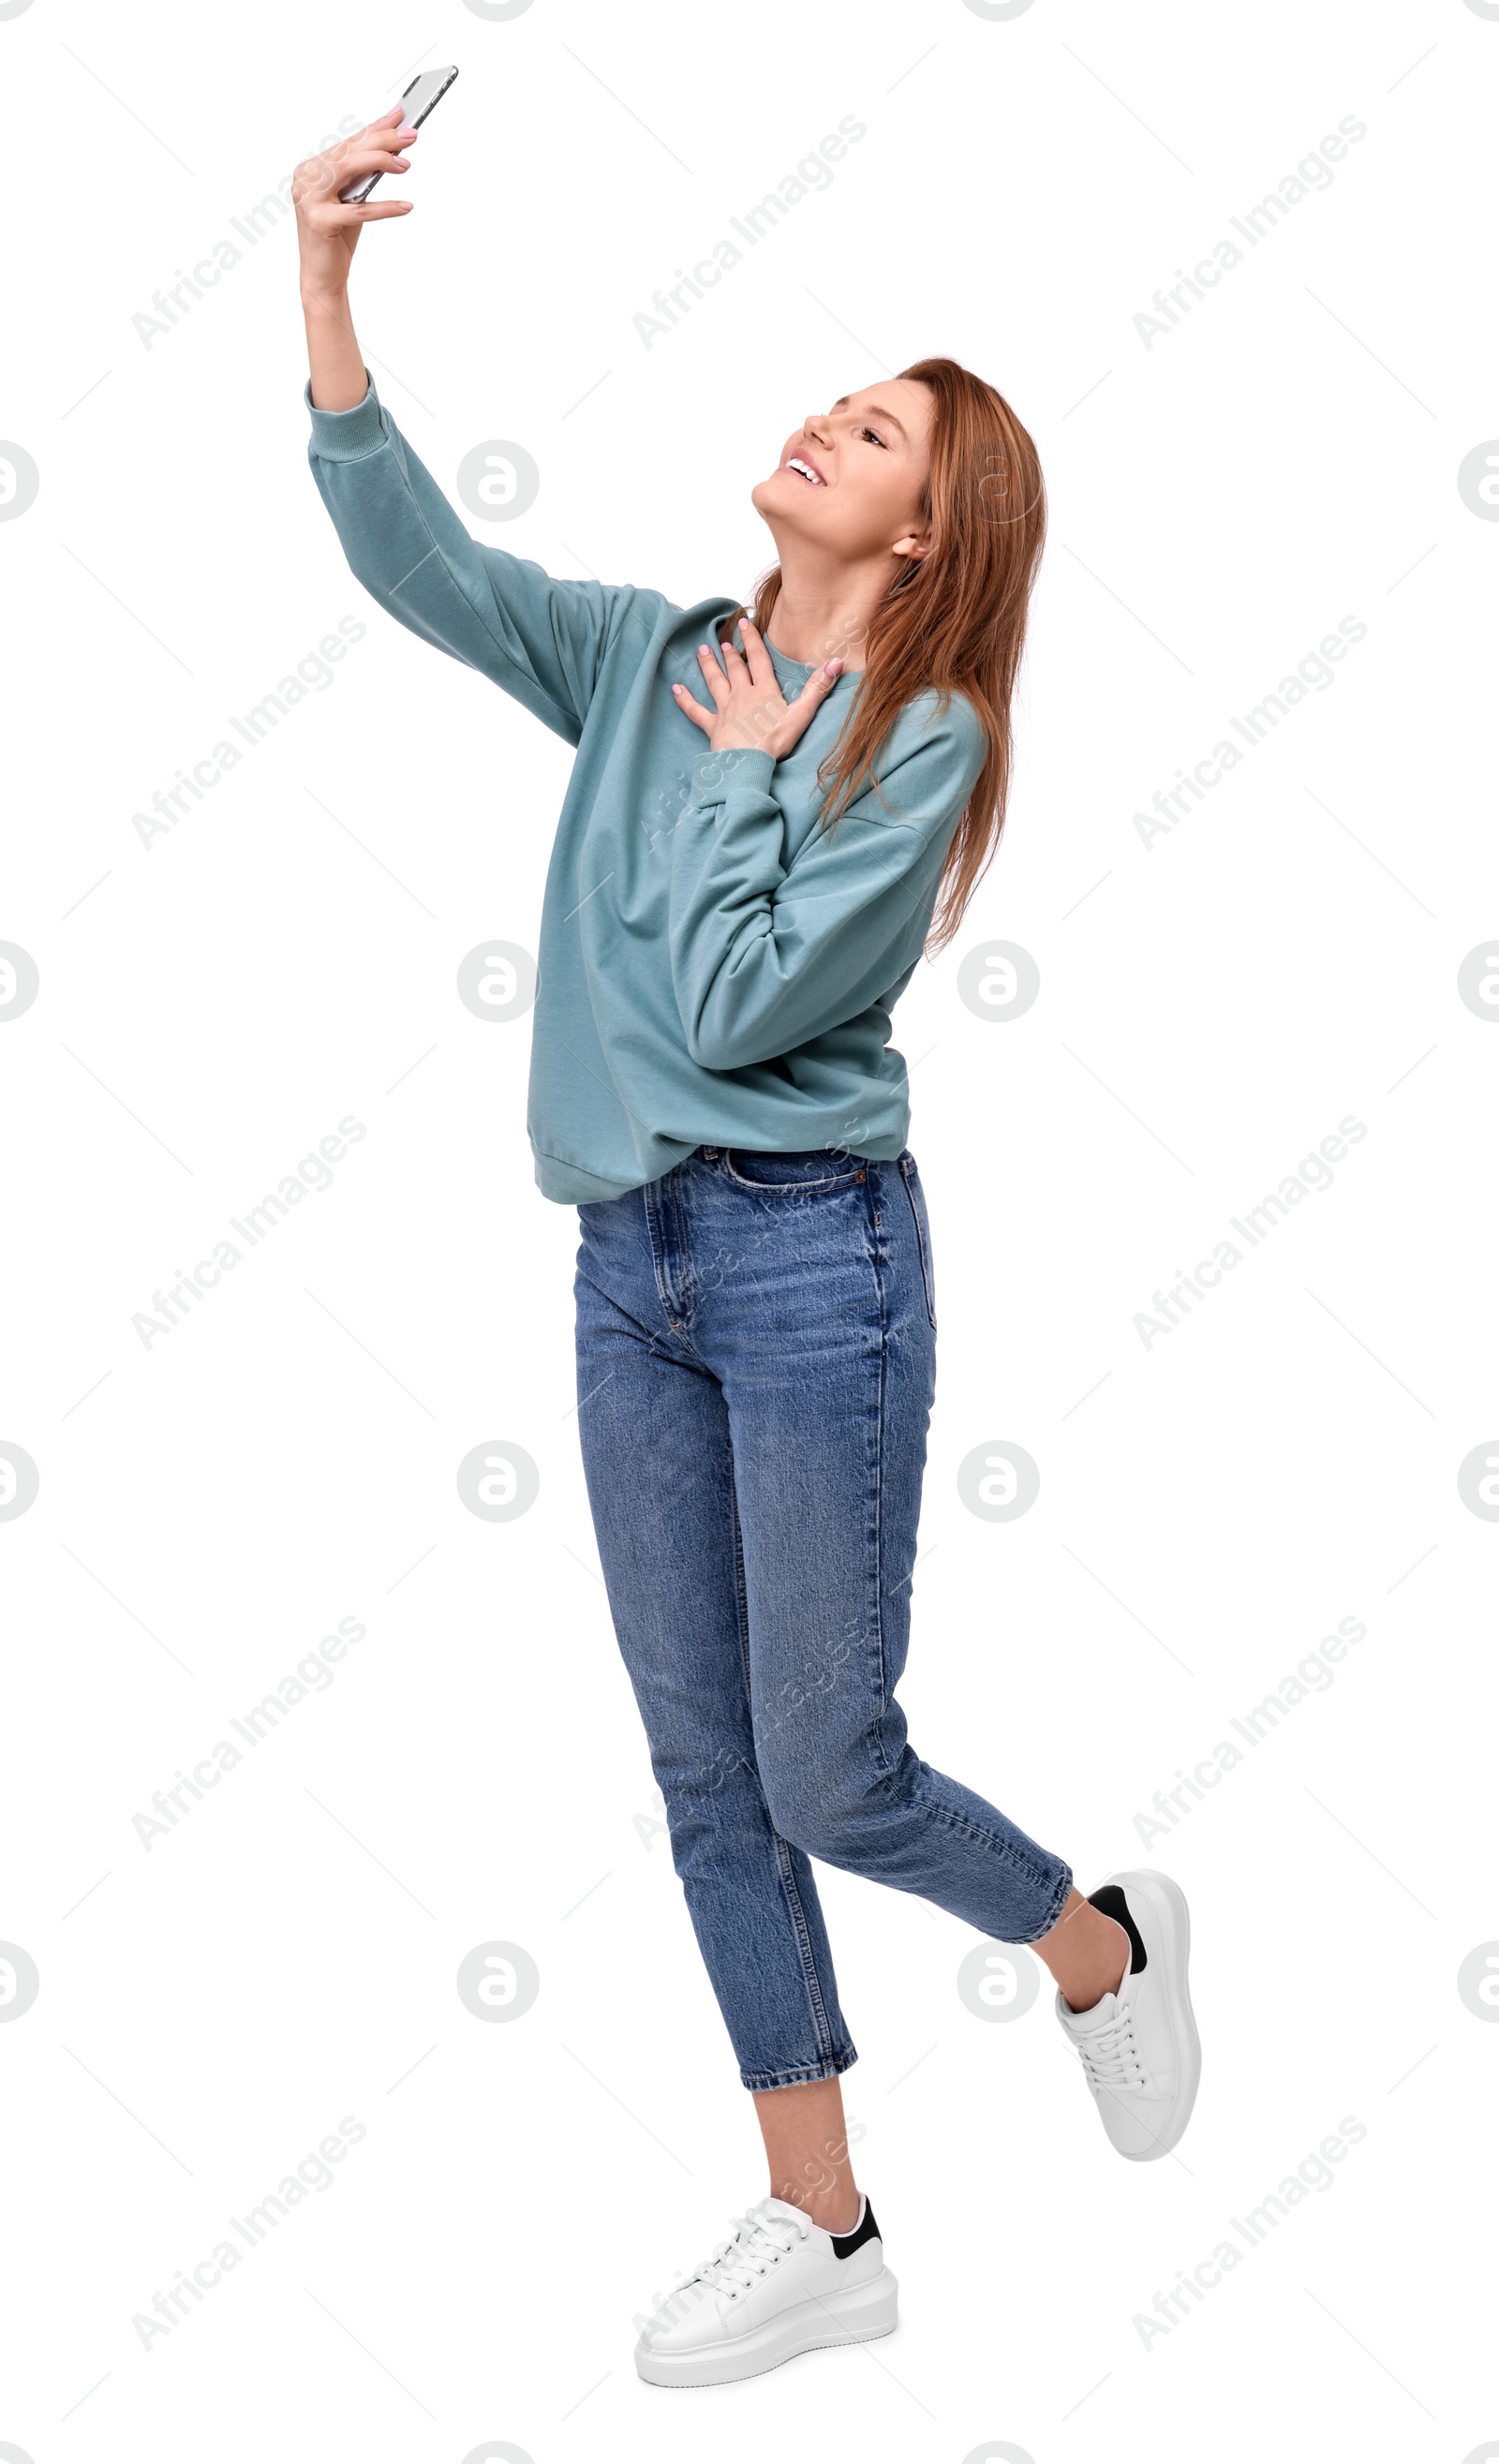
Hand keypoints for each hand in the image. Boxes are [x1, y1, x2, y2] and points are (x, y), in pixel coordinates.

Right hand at [293, 106, 417, 302]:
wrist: (322, 277)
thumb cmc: (338, 237)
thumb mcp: (353, 198)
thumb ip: (365, 173)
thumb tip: (393, 147)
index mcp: (312, 169)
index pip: (348, 143)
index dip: (375, 129)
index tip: (400, 116)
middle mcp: (306, 179)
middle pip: (349, 152)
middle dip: (382, 140)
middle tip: (411, 136)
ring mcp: (309, 200)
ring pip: (348, 170)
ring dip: (380, 162)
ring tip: (406, 164)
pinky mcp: (319, 222)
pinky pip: (359, 211)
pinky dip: (385, 207)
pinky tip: (406, 206)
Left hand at [671, 617, 842, 759]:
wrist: (747, 763)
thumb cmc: (775, 742)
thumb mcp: (802, 714)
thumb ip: (818, 688)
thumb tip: (836, 662)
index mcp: (764, 691)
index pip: (759, 659)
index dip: (753, 640)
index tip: (746, 623)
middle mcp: (742, 695)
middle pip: (736, 668)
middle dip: (731, 652)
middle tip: (724, 639)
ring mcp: (725, 710)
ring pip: (715, 682)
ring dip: (709, 666)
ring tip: (702, 651)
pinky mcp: (712, 727)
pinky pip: (695, 711)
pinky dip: (684, 700)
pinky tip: (675, 689)